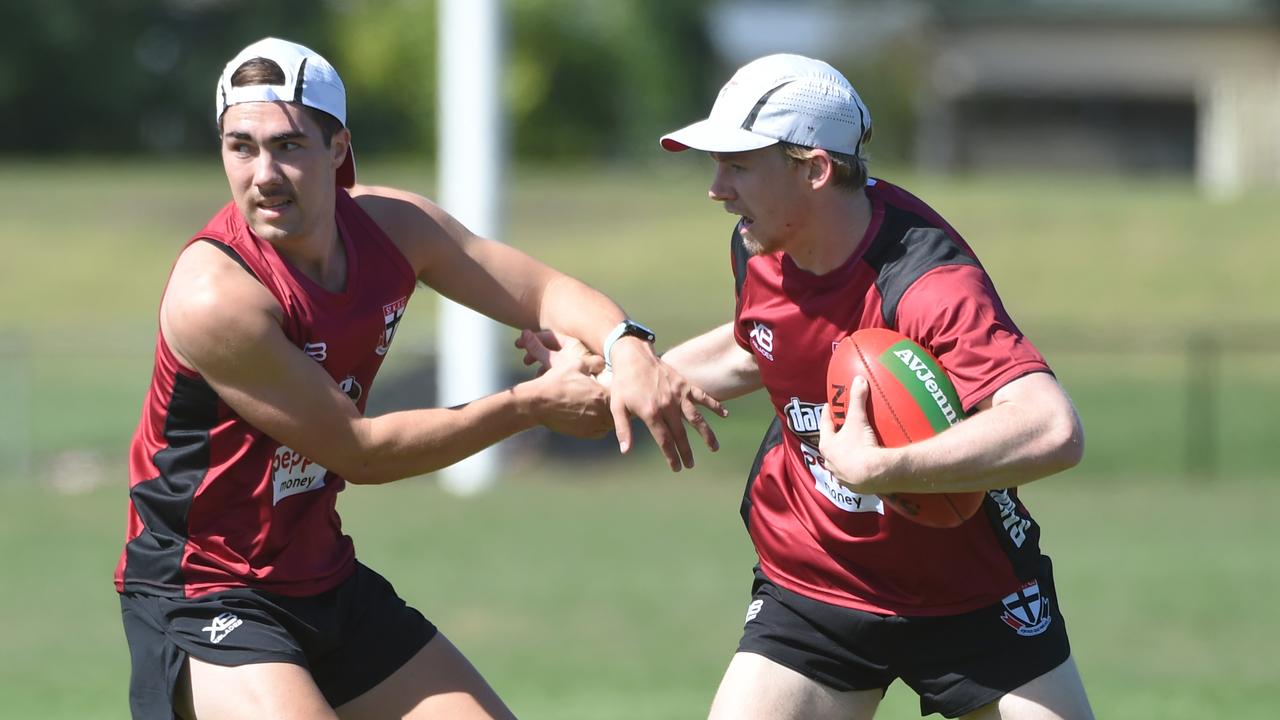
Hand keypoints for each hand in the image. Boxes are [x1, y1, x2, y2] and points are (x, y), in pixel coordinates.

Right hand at [519, 333, 612, 438]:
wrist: (537, 403)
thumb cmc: (556, 381)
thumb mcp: (575, 364)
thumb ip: (593, 362)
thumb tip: (602, 362)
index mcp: (602, 395)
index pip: (620, 398)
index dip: (620, 394)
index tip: (618, 391)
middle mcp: (601, 413)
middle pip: (618, 413)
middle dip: (616, 407)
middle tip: (614, 402)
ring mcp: (592, 425)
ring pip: (609, 424)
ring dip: (608, 417)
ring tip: (602, 408)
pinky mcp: (584, 434)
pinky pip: (599, 432)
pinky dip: (599, 425)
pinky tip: (592, 416)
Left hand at [607, 338, 726, 470]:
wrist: (633, 356)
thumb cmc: (623, 383)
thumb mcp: (617, 406)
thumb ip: (623, 429)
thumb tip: (625, 451)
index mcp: (651, 413)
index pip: (664, 440)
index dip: (671, 456)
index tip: (677, 467)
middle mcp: (668, 406)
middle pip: (681, 434)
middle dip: (686, 451)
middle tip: (690, 465)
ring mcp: (678, 395)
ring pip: (696, 419)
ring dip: (706, 434)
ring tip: (714, 448)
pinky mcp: (685, 384)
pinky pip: (702, 397)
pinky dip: (714, 405)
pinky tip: (725, 415)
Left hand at [818, 375, 890, 491]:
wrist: (873, 474)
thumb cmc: (860, 446)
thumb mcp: (858, 420)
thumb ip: (857, 399)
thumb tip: (859, 379)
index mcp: (827, 445)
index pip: (825, 425)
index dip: (827, 415)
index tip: (827, 407)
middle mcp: (829, 461)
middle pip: (830, 445)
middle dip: (835, 437)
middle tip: (842, 428)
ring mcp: (840, 475)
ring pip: (839, 462)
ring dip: (843, 456)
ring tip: (852, 449)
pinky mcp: (852, 486)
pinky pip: (851, 475)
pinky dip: (854, 470)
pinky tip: (861, 467)